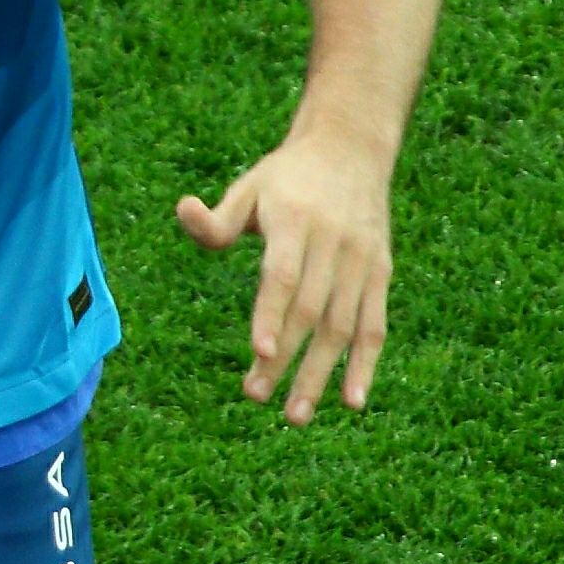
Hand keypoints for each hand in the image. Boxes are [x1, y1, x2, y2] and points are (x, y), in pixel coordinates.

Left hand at [177, 138, 391, 423]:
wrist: (352, 148)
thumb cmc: (287, 177)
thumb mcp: (249, 187)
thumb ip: (217, 218)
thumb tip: (183, 210)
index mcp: (295, 219)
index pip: (283, 274)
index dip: (272, 313)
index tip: (259, 351)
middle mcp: (332, 242)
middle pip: (309, 310)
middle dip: (285, 358)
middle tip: (256, 397)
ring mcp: (361, 261)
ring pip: (342, 326)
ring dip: (321, 374)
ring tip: (296, 415)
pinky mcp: (380, 274)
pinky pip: (374, 325)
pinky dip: (366, 365)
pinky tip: (352, 401)